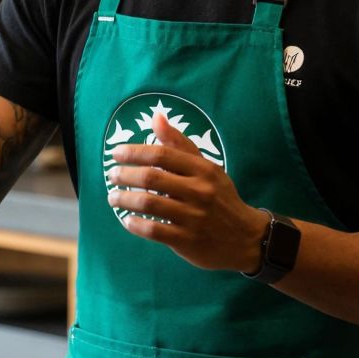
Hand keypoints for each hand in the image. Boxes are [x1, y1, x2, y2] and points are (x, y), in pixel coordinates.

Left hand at [106, 114, 267, 272]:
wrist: (246, 238)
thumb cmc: (219, 197)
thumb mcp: (206, 168)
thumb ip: (179, 144)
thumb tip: (156, 117)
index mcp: (202, 170)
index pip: (161, 155)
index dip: (134, 152)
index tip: (116, 154)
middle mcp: (199, 191)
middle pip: (151, 178)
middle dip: (125, 175)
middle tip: (112, 176)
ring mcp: (194, 217)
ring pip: (149, 204)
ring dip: (125, 199)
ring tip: (113, 197)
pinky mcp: (188, 241)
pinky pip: (154, 230)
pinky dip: (136, 225)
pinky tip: (128, 220)